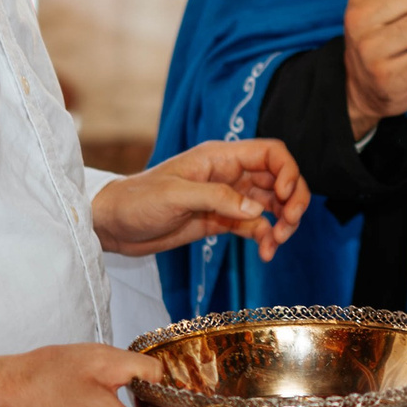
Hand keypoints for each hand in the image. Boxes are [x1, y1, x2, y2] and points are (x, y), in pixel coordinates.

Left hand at [92, 139, 307, 259]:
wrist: (113, 225)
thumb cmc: (137, 200)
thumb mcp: (176, 195)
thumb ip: (218, 198)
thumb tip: (257, 211)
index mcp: (220, 157)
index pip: (270, 153)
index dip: (287, 171)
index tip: (285, 198)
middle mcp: (230, 175)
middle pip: (279, 179)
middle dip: (292, 200)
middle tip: (289, 225)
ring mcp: (227, 199)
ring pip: (271, 204)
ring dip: (282, 222)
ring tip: (275, 243)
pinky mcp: (221, 221)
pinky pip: (255, 226)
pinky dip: (265, 238)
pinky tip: (264, 253)